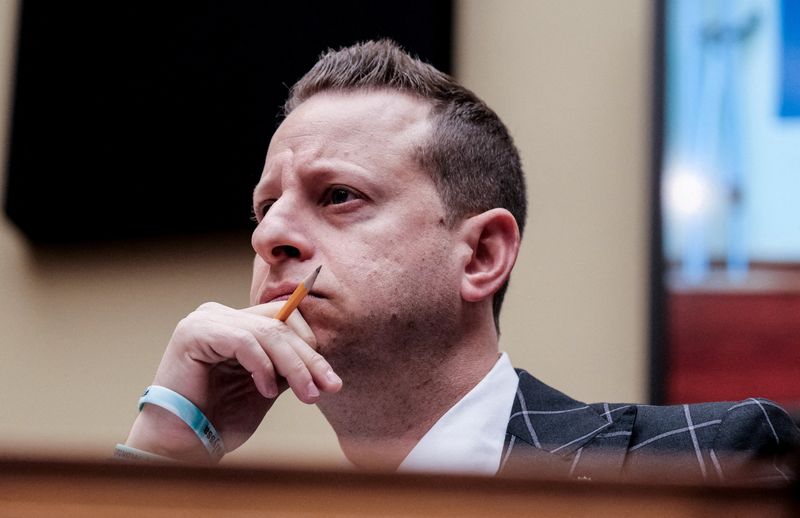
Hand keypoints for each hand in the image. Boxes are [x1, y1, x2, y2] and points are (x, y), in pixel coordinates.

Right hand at [125, 301, 341, 462]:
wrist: (183, 443)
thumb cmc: (221, 417)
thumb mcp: (268, 385)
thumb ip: (288, 365)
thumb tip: (324, 362)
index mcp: (236, 322)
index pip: (285, 318)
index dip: (311, 347)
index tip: (330, 382)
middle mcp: (220, 314)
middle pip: (280, 324)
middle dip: (310, 359)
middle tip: (329, 387)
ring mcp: (206, 319)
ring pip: (267, 332)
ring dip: (294, 366)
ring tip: (306, 394)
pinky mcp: (194, 332)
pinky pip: (243, 341)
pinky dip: (262, 366)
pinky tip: (267, 391)